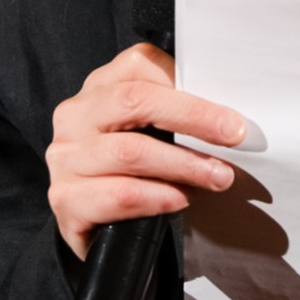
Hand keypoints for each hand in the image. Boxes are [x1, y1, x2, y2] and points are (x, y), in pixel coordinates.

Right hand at [45, 42, 246, 259]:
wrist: (105, 234)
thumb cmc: (135, 173)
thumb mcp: (152, 134)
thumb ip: (176, 116)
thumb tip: (229, 118)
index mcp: (99, 88)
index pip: (140, 65)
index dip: (188, 84)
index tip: (228, 109)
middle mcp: (76, 116)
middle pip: (135, 100)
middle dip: (193, 117)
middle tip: (234, 136)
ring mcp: (65, 158)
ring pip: (131, 151)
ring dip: (184, 164)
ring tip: (218, 176)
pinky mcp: (66, 199)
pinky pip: (119, 194)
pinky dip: (158, 196)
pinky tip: (180, 199)